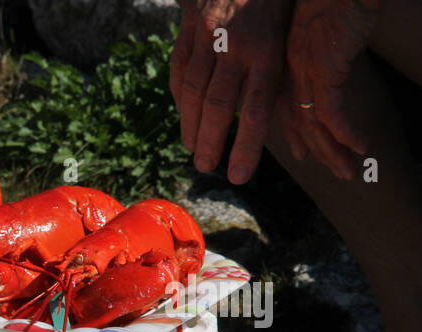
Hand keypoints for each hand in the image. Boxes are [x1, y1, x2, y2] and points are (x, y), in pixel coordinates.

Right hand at [170, 0, 292, 183]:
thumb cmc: (280, 1)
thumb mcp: (292, 32)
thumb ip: (280, 72)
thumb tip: (279, 123)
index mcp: (267, 49)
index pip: (255, 107)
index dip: (246, 145)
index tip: (239, 176)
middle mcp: (234, 46)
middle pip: (216, 104)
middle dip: (209, 140)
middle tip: (206, 168)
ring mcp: (207, 36)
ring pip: (192, 90)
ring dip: (189, 124)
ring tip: (191, 149)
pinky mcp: (189, 27)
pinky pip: (179, 69)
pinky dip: (178, 97)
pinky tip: (183, 116)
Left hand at [285, 0, 380, 177]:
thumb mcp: (321, 31)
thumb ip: (322, 53)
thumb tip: (332, 65)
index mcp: (283, 63)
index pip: (285, 108)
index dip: (295, 134)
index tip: (302, 154)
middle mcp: (290, 72)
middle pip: (300, 122)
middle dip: (319, 152)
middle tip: (338, 173)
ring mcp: (304, 73)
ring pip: (315, 125)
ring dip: (334, 152)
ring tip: (349, 172)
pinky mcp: (324, 70)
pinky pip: (333, 113)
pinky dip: (346, 133)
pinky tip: (360, 147)